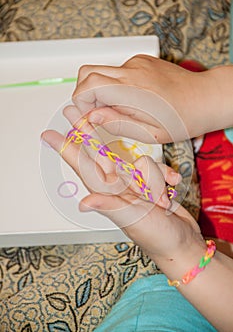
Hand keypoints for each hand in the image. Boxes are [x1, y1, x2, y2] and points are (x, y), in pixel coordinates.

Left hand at [41, 105, 204, 264]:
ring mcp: (133, 185)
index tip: (48, 135)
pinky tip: (173, 186)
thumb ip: (110, 206)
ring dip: (153, 177)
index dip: (65, 149)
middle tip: (71, 111)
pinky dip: (165, 176)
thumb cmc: (157, 238)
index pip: (82, 166)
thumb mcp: (134, 220)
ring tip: (162, 199)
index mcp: (108, 193)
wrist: (181, 245)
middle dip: (85, 132)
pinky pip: (156, 169)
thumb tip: (84, 202)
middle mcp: (117, 186)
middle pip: (98, 152)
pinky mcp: (149, 184)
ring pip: (138, 162)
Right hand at [72, 55, 220, 142]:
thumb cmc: (183, 119)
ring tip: (120, 108)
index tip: (88, 117)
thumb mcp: (149, 133)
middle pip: (86, 72)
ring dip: (100, 90)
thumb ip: (116, 123)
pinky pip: (116, 71)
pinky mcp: (140, 60)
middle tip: (98, 113)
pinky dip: (115, 85)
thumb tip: (90, 116)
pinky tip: (133, 98)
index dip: (80, 103)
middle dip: (84, 95)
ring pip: (100, 71)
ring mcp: (136, 63)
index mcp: (133, 92)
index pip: (88, 86)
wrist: (204, 98)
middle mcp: (132, 71)